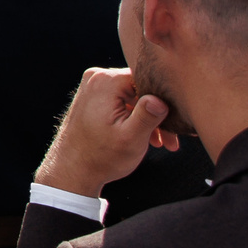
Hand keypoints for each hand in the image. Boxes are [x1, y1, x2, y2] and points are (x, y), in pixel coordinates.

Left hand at [35, 67, 175, 198]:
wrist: (71, 170)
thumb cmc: (101, 157)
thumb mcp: (131, 139)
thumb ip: (147, 116)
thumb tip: (161, 98)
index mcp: (106, 81)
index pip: (149, 79)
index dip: (167, 102)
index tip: (176, 126)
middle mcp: (97, 77)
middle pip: (142, 89)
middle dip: (160, 115)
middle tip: (172, 141)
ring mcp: (94, 86)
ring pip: (135, 97)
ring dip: (150, 119)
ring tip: (162, 143)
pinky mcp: (94, 97)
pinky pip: (124, 101)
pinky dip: (136, 118)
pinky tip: (148, 138)